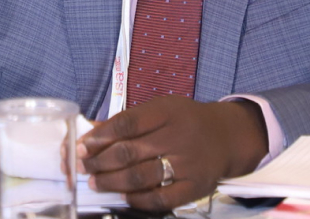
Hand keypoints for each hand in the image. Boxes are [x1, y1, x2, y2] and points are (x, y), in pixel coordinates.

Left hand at [78, 97, 267, 212]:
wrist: (227, 136)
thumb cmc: (185, 121)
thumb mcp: (160, 109)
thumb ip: (128, 121)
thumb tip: (92, 131)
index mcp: (166, 112)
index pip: (127, 123)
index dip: (100, 136)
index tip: (82, 145)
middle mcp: (177, 137)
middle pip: (129, 152)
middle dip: (99, 161)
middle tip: (82, 166)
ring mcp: (187, 164)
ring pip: (141, 176)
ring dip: (112, 181)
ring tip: (95, 182)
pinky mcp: (195, 186)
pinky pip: (162, 198)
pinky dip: (139, 200)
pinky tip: (124, 196)